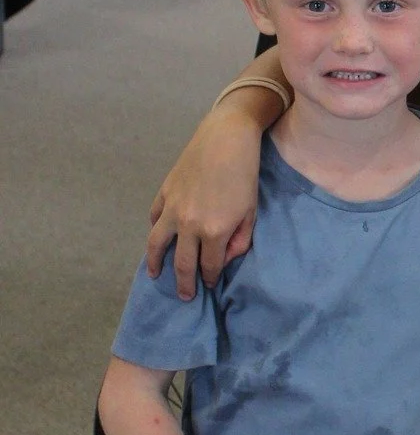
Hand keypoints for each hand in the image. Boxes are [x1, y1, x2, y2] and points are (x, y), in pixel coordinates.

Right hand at [147, 112, 262, 296]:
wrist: (226, 138)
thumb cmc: (245, 174)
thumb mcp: (251, 211)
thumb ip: (239, 240)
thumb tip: (224, 259)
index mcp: (214, 231)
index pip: (209, 266)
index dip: (209, 278)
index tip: (209, 284)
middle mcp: (189, 224)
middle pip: (182, 264)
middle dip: (184, 284)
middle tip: (185, 296)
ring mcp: (173, 209)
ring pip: (157, 246)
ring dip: (155, 264)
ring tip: (155, 276)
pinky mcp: (164, 193)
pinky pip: (154, 219)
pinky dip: (154, 232)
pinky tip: (157, 240)